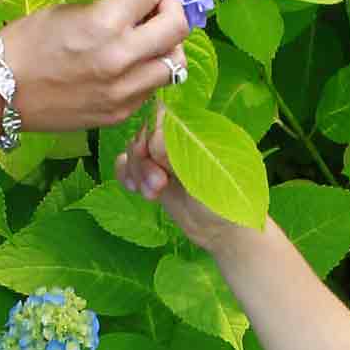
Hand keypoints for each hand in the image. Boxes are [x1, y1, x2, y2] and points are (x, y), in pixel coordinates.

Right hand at [0, 0, 189, 132]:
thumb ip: (107, 2)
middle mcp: (122, 59)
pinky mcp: (119, 113)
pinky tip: (132, 62)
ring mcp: (124, 91)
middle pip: (178, 26)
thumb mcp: (66, 9)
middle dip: (171, 6)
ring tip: (150, 36)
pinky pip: (152, 87)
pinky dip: (149, 70)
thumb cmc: (24, 43)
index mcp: (105, 23)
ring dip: (168, 44)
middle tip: (156, 2)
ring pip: (174, 63)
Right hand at [115, 115, 233, 251]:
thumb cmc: (225, 204)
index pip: (164, 115)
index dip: (152, 133)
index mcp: (197, 131)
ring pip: (134, 149)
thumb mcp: (204, 178)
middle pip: (144, 133)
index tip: (154, 156)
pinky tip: (133, 188)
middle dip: (144, 160)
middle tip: (158, 185)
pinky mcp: (152, 174)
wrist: (222, 233)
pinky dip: (124, 173)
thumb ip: (179, 157)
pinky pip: (126, 163)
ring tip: (152, 195)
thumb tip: (152, 138)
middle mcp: (179, 140)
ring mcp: (164, 158)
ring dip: (137, 171)